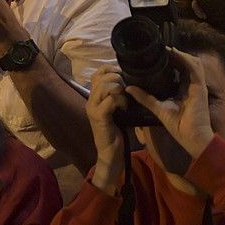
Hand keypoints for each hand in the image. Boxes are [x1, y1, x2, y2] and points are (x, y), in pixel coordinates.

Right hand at [86, 66, 127, 194]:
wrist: (110, 154)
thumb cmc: (116, 133)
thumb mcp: (118, 111)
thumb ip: (119, 97)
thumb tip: (133, 85)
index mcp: (94, 97)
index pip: (96, 74)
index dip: (109, 69)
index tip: (122, 74)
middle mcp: (91, 100)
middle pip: (100, 77)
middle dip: (117, 78)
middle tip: (127, 88)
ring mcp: (93, 108)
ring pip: (104, 87)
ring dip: (118, 89)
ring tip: (125, 99)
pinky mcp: (99, 117)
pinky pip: (110, 100)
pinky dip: (120, 101)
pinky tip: (125, 108)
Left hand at [125, 48, 216, 160]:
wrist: (191, 137)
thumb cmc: (178, 125)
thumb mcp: (157, 108)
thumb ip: (144, 97)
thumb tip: (129, 88)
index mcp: (183, 89)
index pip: (179, 70)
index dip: (171, 60)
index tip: (158, 53)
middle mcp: (191, 86)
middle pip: (186, 64)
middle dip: (175, 54)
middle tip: (160, 48)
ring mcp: (198, 86)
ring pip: (192, 63)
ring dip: (180, 54)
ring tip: (167, 48)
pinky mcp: (200, 88)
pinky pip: (194, 69)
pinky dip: (185, 59)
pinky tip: (175, 53)